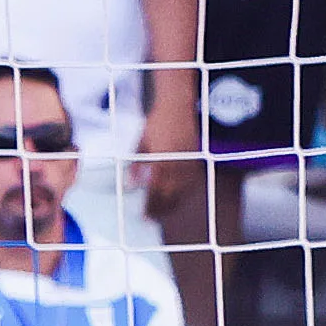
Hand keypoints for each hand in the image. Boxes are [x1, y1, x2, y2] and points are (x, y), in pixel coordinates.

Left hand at [131, 98, 198, 213]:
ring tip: (161, 214)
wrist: (177, 106)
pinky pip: (190, 186)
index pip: (156, 191)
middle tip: (150, 219)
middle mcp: (178, 164)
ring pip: (181, 193)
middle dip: (159, 209)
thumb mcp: (141, 143)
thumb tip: (129, 185)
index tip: (143, 215)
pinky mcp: (196, 162)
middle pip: (169, 196)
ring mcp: (189, 164)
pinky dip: (182, 195)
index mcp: (163, 160)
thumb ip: (136, 166)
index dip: (150, 206)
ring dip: (171, 206)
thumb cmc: (156, 123)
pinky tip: (174, 201)